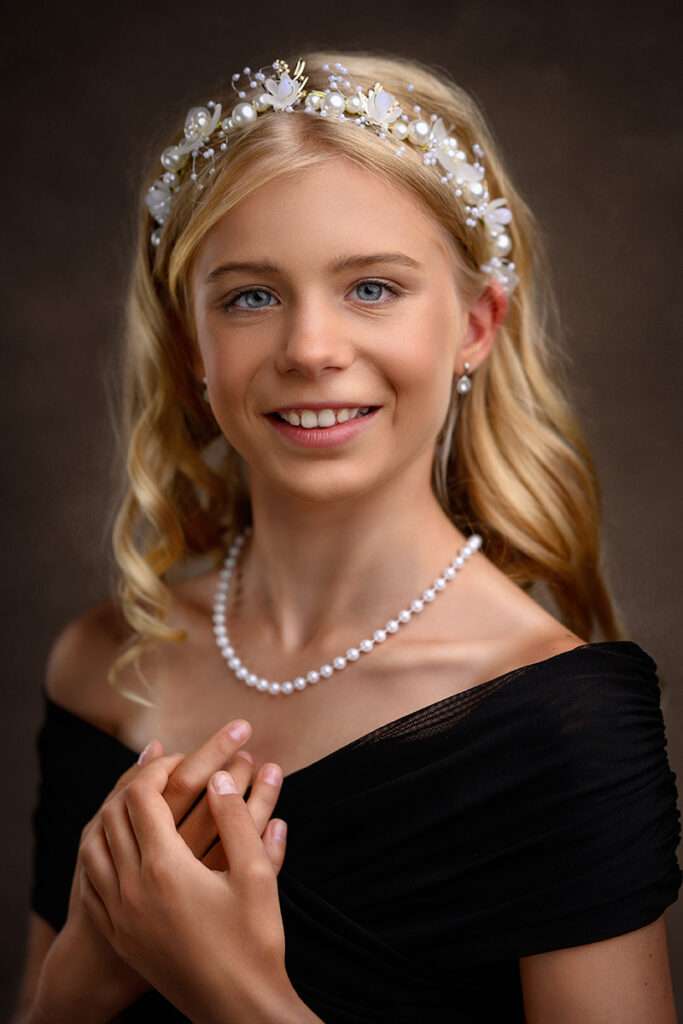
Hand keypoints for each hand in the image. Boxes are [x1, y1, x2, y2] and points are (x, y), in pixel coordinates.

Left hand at [78, 750, 293, 1023]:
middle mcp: (131, 888)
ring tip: (139, 799)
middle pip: (114, 815)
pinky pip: (93, 879)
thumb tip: (220, 778)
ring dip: (113, 814)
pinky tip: (120, 845)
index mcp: (164, 868)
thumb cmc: (253, 940)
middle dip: (137, 783)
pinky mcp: (120, 934)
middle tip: (164, 771)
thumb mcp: (256, 873)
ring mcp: (120, 914)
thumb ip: (236, 819)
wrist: (236, 1009)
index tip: (184, 757)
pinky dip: (101, 850)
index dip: (159, 768)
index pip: (142, 797)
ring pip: (95, 846)